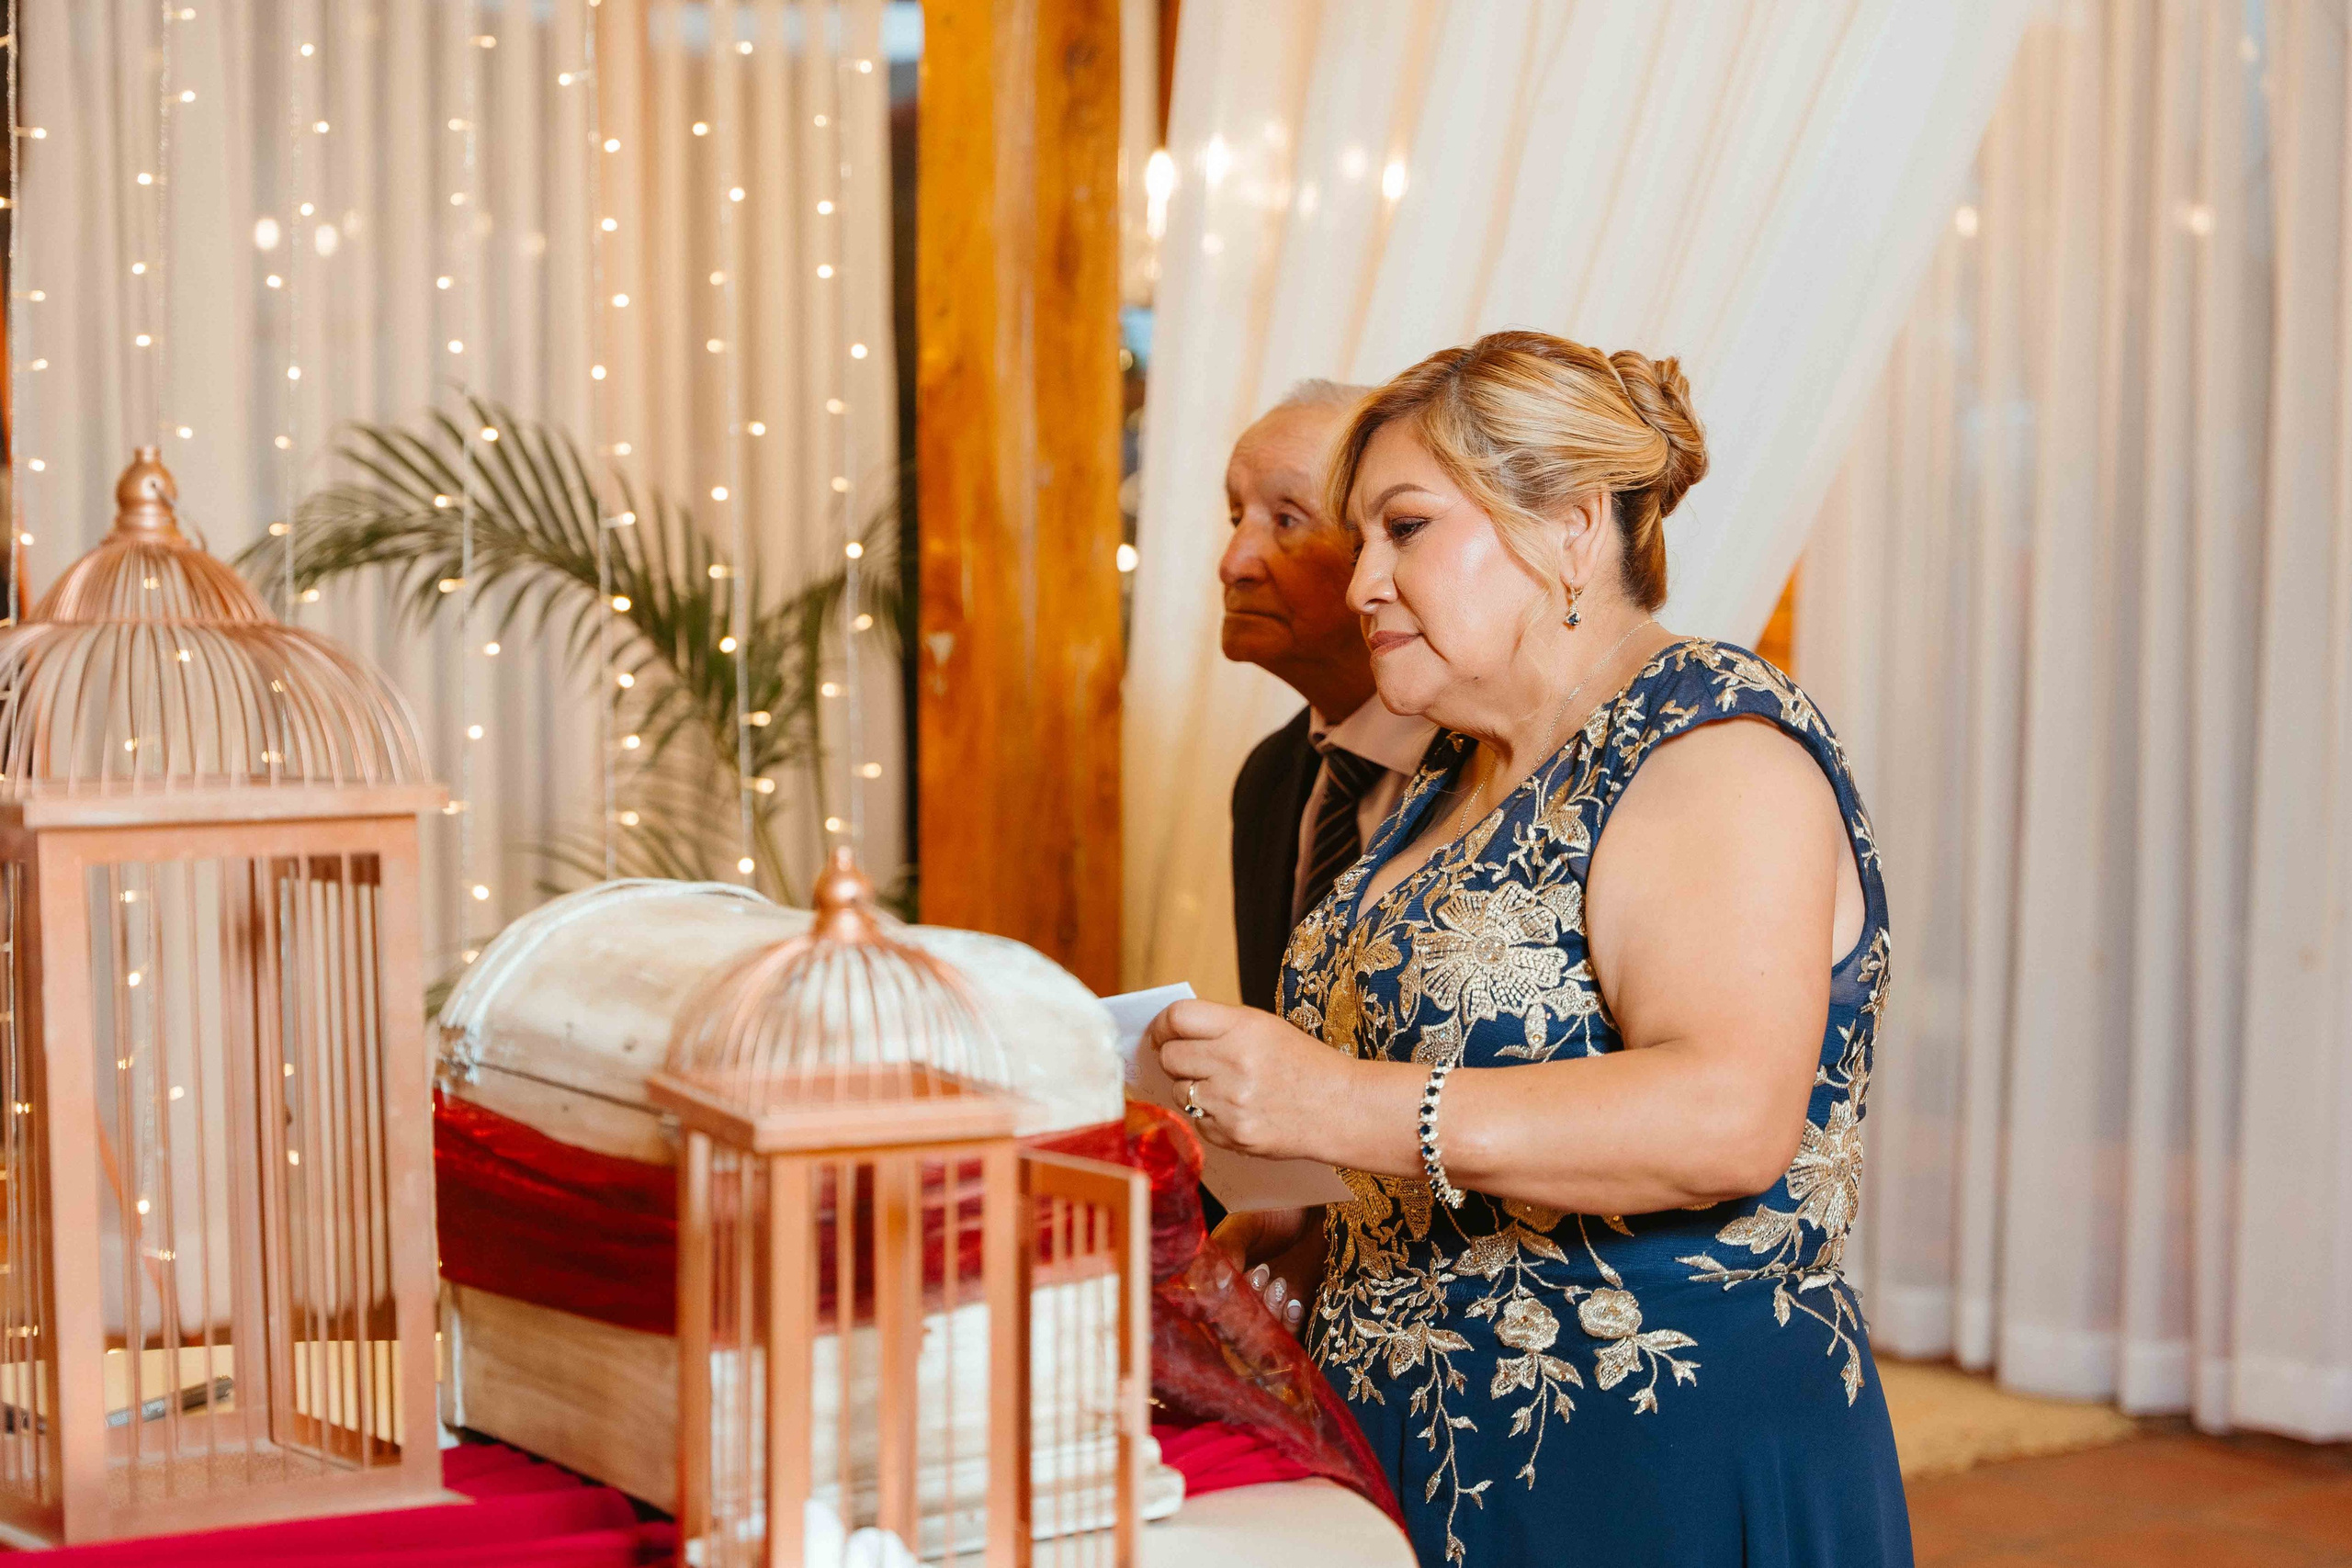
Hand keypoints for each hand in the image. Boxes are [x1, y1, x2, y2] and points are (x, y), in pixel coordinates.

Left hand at [1142, 999, 1348, 1161]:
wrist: (1340, 1108)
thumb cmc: (1304, 1065)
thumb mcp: (1266, 1028)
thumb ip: (1220, 1027)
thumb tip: (1171, 1033)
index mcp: (1242, 1028)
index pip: (1178, 1017)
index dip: (1161, 1025)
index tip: (1160, 1032)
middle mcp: (1233, 1062)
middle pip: (1170, 1057)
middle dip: (1174, 1058)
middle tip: (1190, 1061)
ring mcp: (1231, 1102)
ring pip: (1179, 1092)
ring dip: (1191, 1089)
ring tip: (1222, 1087)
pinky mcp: (1231, 1134)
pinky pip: (1197, 1122)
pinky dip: (1209, 1116)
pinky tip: (1236, 1110)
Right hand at [1212, 1208, 1325, 1335]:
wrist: (1316, 1208)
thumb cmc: (1276, 1209)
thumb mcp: (1246, 1225)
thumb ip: (1229, 1250)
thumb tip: (1216, 1283)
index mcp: (1217, 1276)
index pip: (1208, 1308)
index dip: (1219, 1306)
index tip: (1231, 1286)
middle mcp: (1239, 1296)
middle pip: (1233, 1328)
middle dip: (1246, 1311)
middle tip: (1261, 1274)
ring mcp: (1266, 1306)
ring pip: (1260, 1335)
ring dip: (1269, 1315)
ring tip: (1279, 1283)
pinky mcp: (1293, 1312)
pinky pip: (1288, 1335)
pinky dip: (1290, 1325)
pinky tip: (1294, 1302)